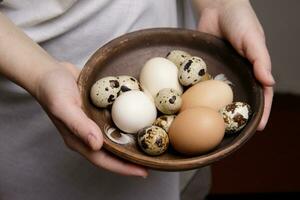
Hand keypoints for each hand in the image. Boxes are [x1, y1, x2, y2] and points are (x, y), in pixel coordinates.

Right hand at [35, 62, 147, 176]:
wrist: (50, 71)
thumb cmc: (52, 89)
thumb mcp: (63, 106)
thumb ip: (79, 125)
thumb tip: (97, 145)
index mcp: (79, 139)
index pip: (103, 160)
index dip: (123, 168)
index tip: (143, 172)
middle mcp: (89, 134)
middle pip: (113, 152)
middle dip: (132, 158)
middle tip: (154, 159)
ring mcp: (95, 123)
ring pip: (117, 137)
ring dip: (133, 142)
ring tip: (153, 142)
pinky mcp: (99, 112)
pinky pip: (117, 121)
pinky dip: (130, 123)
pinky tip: (143, 120)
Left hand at [195, 0, 274, 129]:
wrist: (217, 7)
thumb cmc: (241, 21)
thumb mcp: (253, 39)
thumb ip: (261, 59)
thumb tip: (269, 82)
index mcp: (254, 70)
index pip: (261, 95)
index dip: (261, 112)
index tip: (258, 129)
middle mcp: (237, 75)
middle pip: (238, 100)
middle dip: (236, 117)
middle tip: (232, 135)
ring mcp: (220, 73)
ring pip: (219, 96)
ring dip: (216, 111)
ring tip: (211, 128)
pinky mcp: (205, 69)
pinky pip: (202, 84)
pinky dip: (199, 96)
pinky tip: (193, 108)